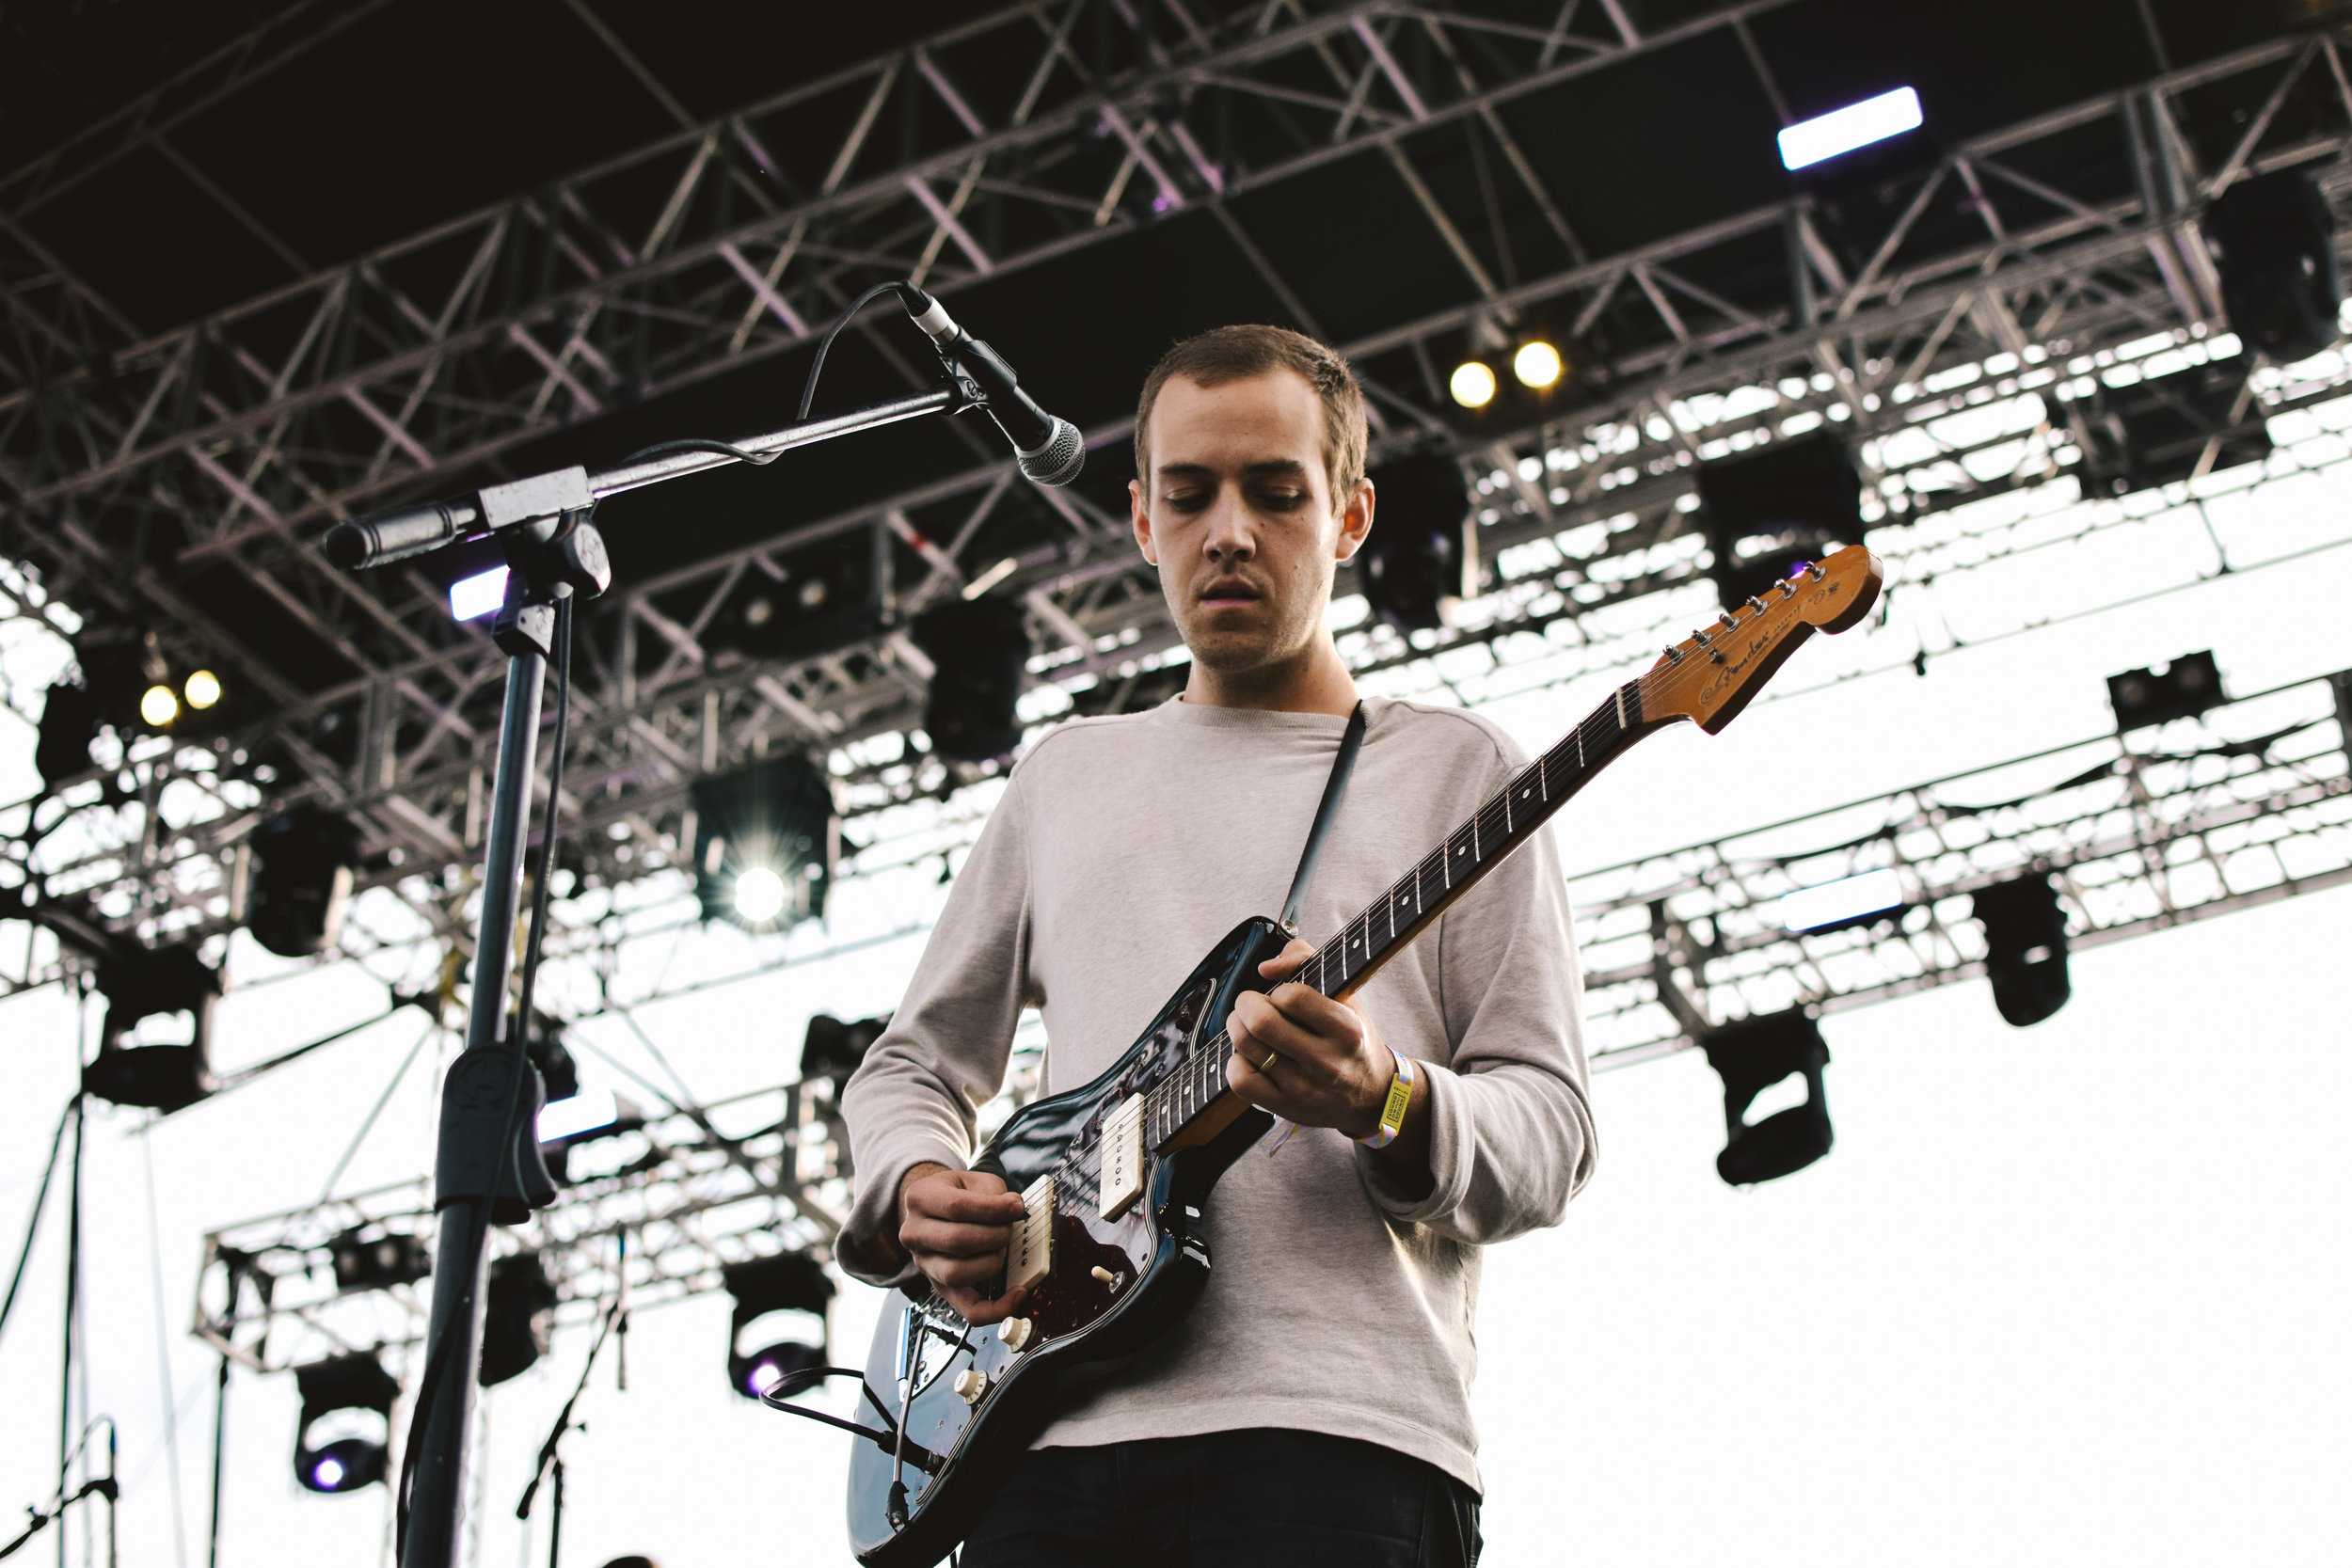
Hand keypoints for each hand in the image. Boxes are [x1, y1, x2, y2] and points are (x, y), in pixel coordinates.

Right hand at [896, 1163, 1028, 1324]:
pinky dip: (997, 1308)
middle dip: (994, 1235)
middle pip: (956, 1241)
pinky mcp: (941, 1288)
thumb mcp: (973, 1180)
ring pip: (958, 1274)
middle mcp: (914, 1234)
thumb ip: (994, 1192)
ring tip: (1003, 1248)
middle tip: (1009, 1229)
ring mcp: (924, 1264)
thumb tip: (1014, 1210)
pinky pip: (968, 1310)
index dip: (992, 1209)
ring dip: (993, 1262)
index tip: (1017, 1208)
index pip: (956, 1207)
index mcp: (920, 1199)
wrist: (936, 1209)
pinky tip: (1017, 1293)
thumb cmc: (958, 1193)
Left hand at [1224, 937, 1395, 1138]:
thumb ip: (1307, 961)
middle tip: (1250, 1003)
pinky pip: (1241, 1080)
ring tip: (1247, 1025)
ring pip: (1246, 1047)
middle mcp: (1327, 1062)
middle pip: (1262, 1023)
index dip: (1279, 990)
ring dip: (1237, 1027)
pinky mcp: (1285, 1107)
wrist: (1371, 1096)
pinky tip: (1249, 1056)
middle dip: (1246, 1003)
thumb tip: (1265, 968)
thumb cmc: (1352, 1038)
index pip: (1294, 997)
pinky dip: (1235, 1062)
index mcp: (1347, 1030)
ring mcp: (1304, 1088)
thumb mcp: (1346, 995)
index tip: (1282, 995)